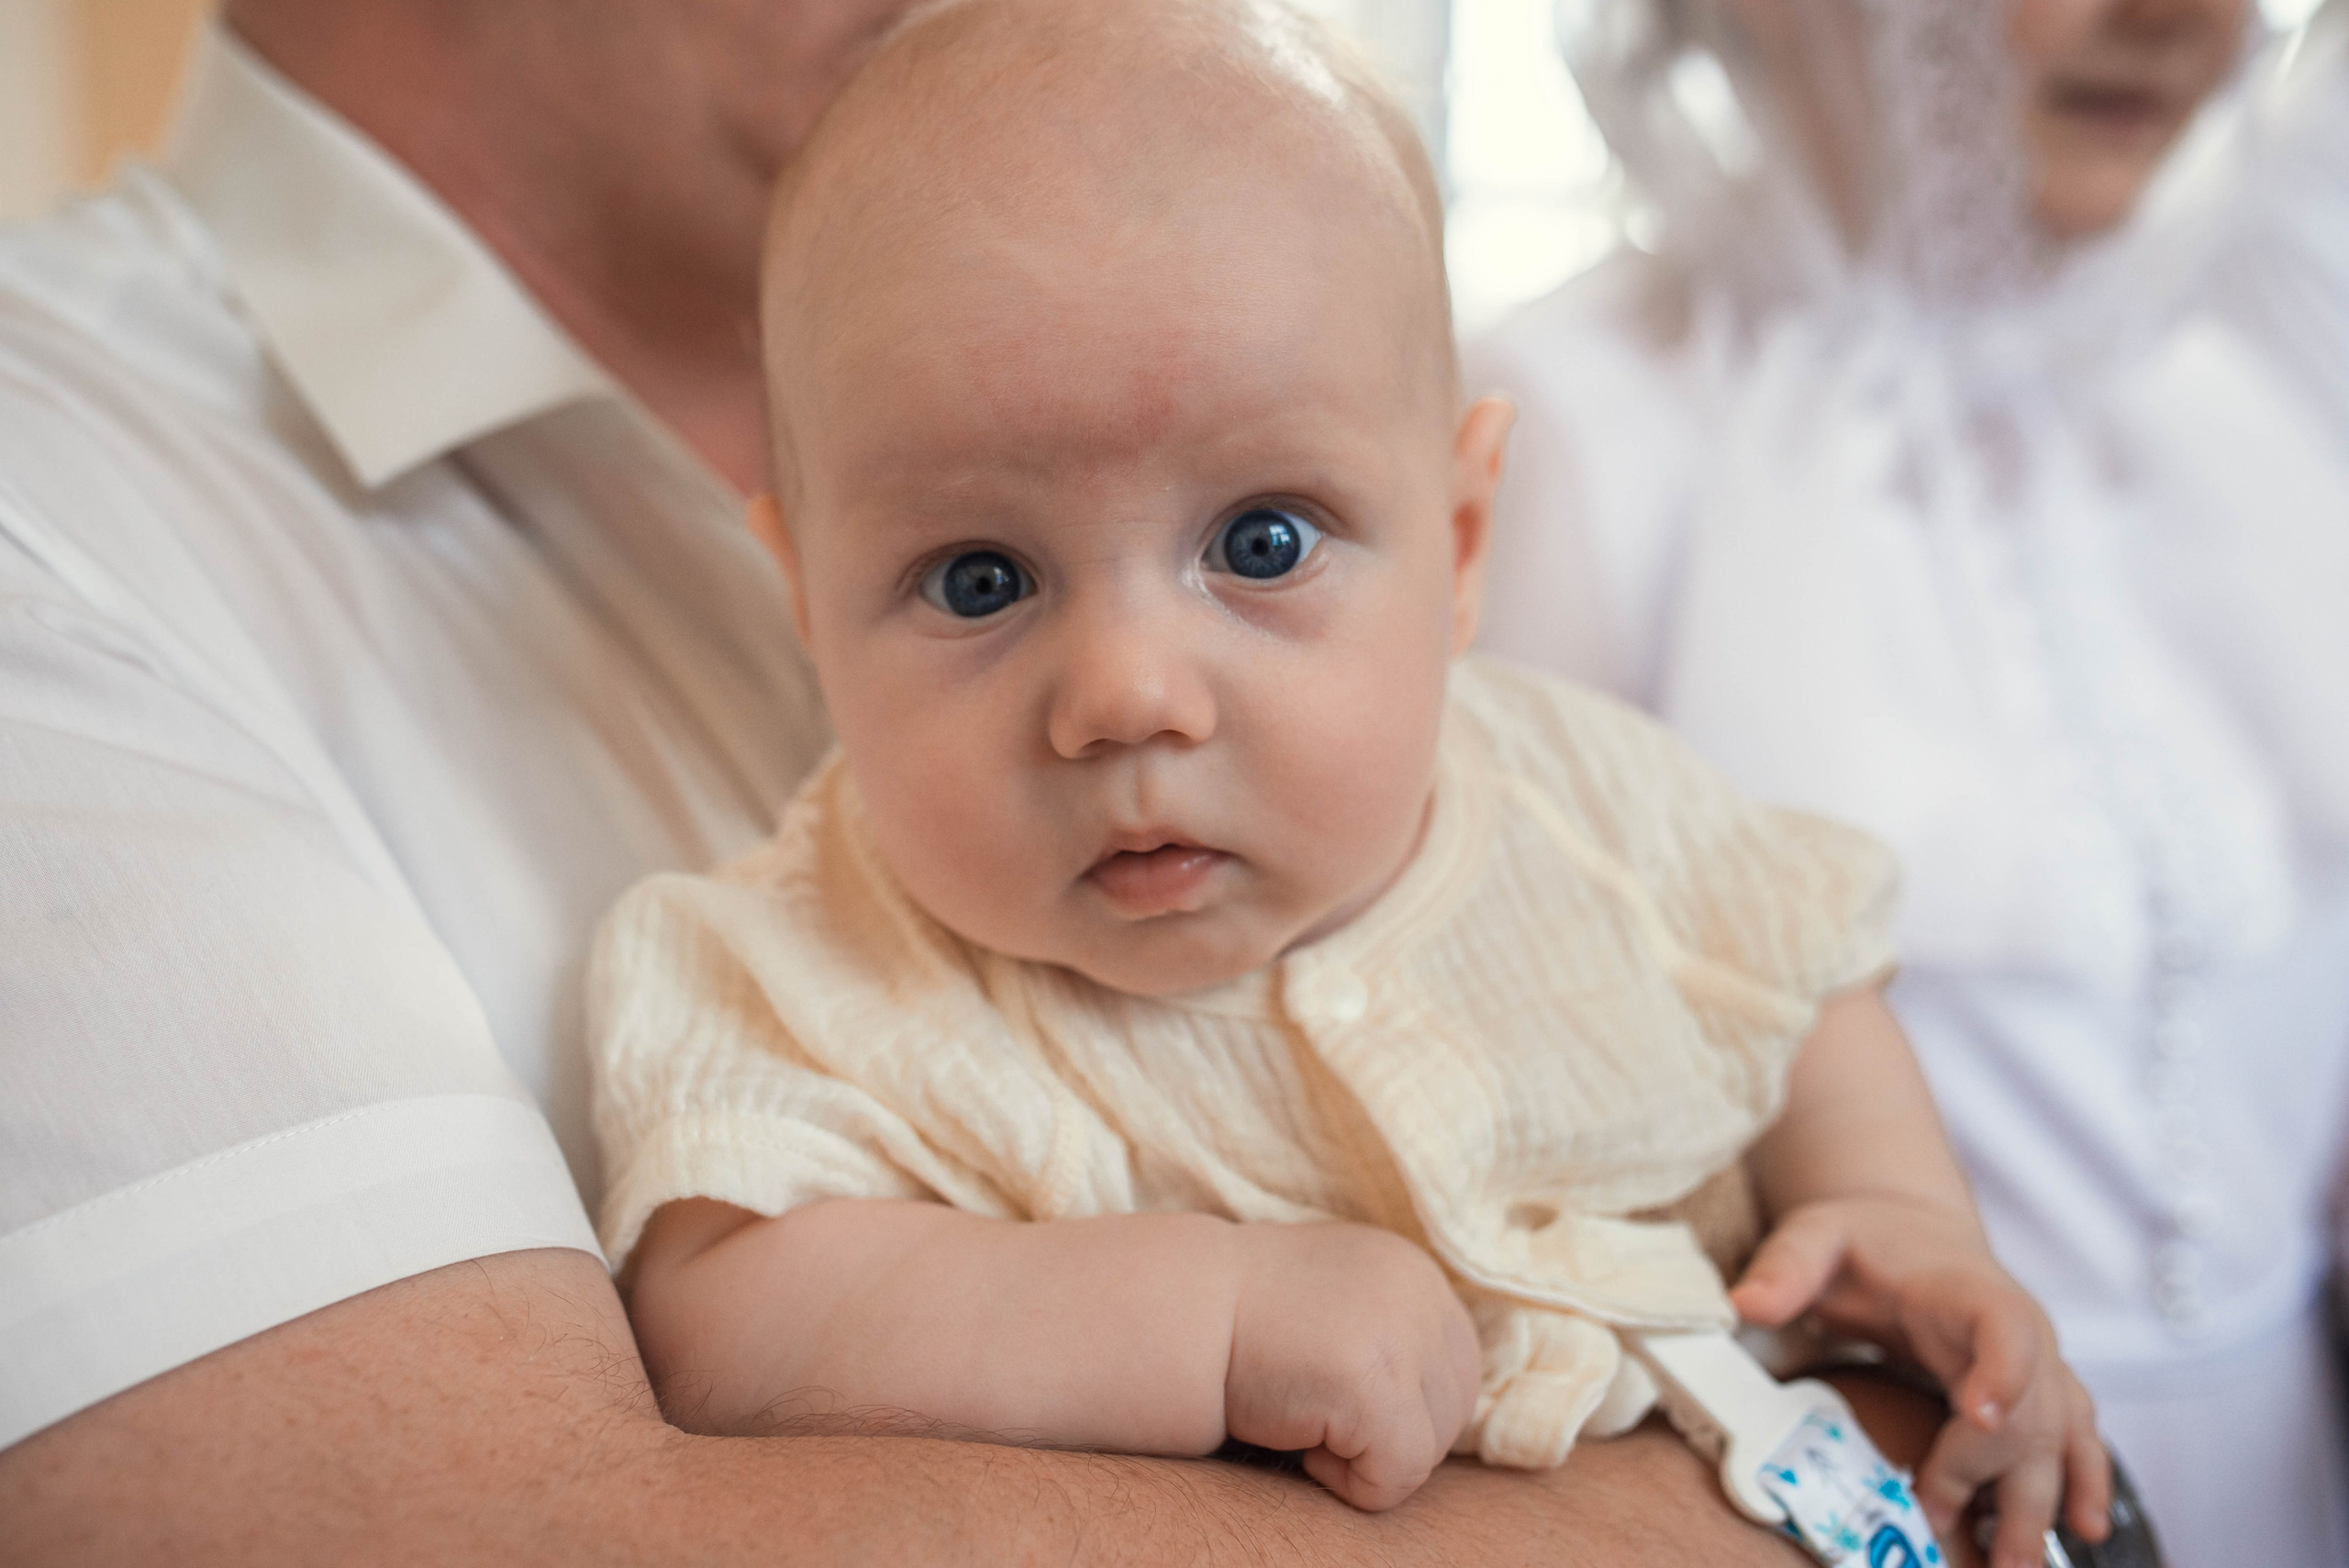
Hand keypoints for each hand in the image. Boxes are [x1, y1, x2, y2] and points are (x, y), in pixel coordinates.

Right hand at [1222, 1222, 1480, 1511]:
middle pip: (1451, 1411)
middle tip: (1312, 1407)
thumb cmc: (1245, 1323)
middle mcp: (1420, 1291)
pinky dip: (1348, 1482)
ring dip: (1365, 1455)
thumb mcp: (1339, 1301)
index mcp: (1413, 1269)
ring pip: (1428, 1448)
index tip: (1330, 1389)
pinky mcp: (1375, 1384)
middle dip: (1387, 1432)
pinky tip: (1297, 1439)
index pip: (1456, 1370)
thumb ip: (1392, 1327)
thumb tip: (1437, 1393)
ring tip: (1303, 1415)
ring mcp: (1402, 1334)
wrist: (1176, 1314)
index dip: (1398, 1404)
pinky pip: (1397, 1474)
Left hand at [1731, 1198, 2111, 1567]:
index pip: (2003, 1326)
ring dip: (2044, 1502)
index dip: (2001, 1371)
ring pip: (2060, 1435)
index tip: (1975, 1417)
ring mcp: (2038, 1364)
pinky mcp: (2041, 1392)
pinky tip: (2081, 1530)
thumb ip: (1784, 1267)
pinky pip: (2076, 1440)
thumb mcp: (1816, 1234)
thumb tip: (1742, 1304)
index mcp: (1967, 1289)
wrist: (1909, 1230)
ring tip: (2018, 1565)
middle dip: (2005, 1477)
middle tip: (1973, 1543)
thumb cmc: (1864, 1238)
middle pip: (2031, 1406)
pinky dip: (2082, 1484)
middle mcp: (2020, 1329)